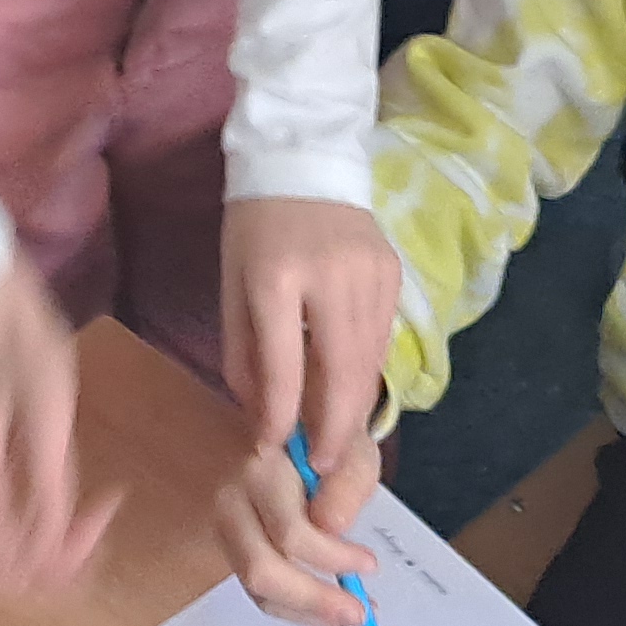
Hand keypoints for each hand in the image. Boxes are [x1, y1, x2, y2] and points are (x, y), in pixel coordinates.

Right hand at [0, 264, 120, 593]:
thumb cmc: (23, 355)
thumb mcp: (49, 423)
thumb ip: (48, 491)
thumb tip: (52, 548)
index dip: (43, 578)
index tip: (91, 544)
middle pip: (2, 570)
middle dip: (56, 563)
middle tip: (103, 522)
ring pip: (8, 553)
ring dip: (56, 547)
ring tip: (101, 512)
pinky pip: (9, 527)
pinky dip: (46, 526)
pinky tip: (85, 503)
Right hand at [212, 423, 378, 625]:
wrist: (281, 427)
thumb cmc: (321, 440)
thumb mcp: (347, 445)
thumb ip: (346, 481)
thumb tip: (333, 529)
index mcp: (261, 468)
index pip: (291, 532)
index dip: (332, 558)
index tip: (368, 566)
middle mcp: (232, 499)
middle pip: (261, 569)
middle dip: (313, 600)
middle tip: (358, 612)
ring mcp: (222, 524)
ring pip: (254, 586)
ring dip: (304, 610)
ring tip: (346, 612)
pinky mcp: (227, 542)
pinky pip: (255, 585)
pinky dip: (292, 603)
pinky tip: (324, 604)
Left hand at [221, 197, 398, 501]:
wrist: (304, 157)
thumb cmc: (254, 224)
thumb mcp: (231, 283)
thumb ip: (244, 351)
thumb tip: (261, 416)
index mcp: (276, 277)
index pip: (283, 363)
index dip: (281, 414)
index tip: (275, 448)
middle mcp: (331, 277)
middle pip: (340, 369)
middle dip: (332, 427)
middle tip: (323, 468)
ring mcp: (370, 274)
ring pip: (368, 360)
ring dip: (353, 408)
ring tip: (337, 443)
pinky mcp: (393, 274)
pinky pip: (381, 339)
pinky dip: (366, 373)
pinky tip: (352, 397)